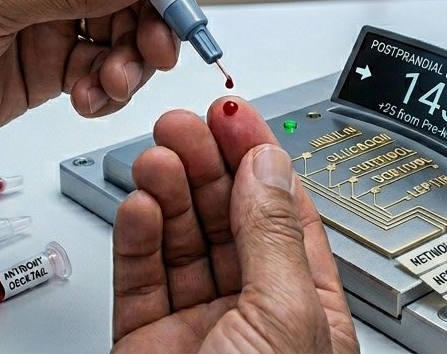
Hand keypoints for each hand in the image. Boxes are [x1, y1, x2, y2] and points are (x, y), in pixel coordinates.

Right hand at [112, 98, 358, 353]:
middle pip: (229, 221)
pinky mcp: (146, 344)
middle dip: (206, 166)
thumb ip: (272, 237)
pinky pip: (139, 280)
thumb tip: (268, 168)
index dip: (259, 159)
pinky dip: (135, 238)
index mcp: (310, 309)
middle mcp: (255, 315)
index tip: (235, 116)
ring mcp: (199, 328)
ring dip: (169, 193)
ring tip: (158, 155)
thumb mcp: (285, 312)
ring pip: (181, 244)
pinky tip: (138, 202)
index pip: (287, 215)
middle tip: (185, 124)